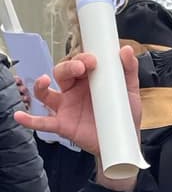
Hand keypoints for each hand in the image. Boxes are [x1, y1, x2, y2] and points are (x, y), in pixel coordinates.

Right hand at [13, 46, 141, 156]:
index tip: (93, 60)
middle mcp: (73, 90)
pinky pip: (43, 122)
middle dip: (68, 67)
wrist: (123, 141)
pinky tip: (20, 116)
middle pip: (61, 73)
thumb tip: (126, 50)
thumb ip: (128, 70)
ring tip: (44, 81)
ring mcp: (66, 107)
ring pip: (46, 93)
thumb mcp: (129, 90)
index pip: (79, 62)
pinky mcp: (63, 125)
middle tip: (80, 68)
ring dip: (41, 86)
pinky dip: (29, 120)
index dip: (82, 58)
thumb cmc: (124, 114)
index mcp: (88, 79)